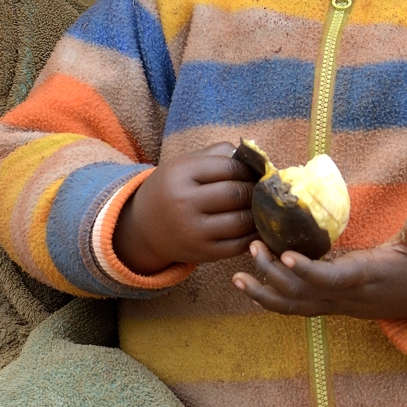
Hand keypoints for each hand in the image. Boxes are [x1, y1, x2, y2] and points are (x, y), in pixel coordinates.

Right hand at [112, 145, 256, 273]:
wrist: (144, 228)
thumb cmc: (173, 189)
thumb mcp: (185, 164)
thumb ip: (218, 154)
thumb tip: (257, 158)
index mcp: (180, 174)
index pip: (230, 167)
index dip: (248, 170)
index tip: (254, 173)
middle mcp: (184, 202)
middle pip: (237, 194)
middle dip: (255, 191)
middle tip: (262, 190)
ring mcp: (193, 230)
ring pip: (242, 220)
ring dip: (258, 214)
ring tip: (260, 207)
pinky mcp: (203, 252)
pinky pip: (240, 244)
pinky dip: (253, 235)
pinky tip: (254, 226)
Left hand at [230, 198, 406, 325]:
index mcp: (363, 277)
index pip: (331, 278)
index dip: (307, 271)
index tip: (284, 255)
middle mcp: (343, 296)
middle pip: (302, 293)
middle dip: (274, 275)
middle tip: (253, 246)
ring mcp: (333, 305)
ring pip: (293, 306)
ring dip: (264, 293)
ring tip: (237, 276)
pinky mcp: (326, 306)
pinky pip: (293, 308)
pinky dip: (269, 300)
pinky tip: (247, 286)